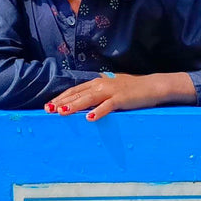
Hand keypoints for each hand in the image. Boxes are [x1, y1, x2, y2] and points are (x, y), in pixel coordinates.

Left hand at [44, 72, 193, 120]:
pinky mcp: (121, 99)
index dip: (61, 97)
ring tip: (62, 112)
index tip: (49, 105)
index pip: (75, 90)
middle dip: (62, 102)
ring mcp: (111, 91)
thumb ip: (98, 93)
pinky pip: (108, 106)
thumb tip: (85, 99)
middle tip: (48, 110)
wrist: (152, 86)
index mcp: (98, 83)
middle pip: (78, 94)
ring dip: (74, 105)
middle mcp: (101, 85)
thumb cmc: (131, 89)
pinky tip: (89, 117)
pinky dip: (98, 111)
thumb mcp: (111, 88)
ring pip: (88, 98)